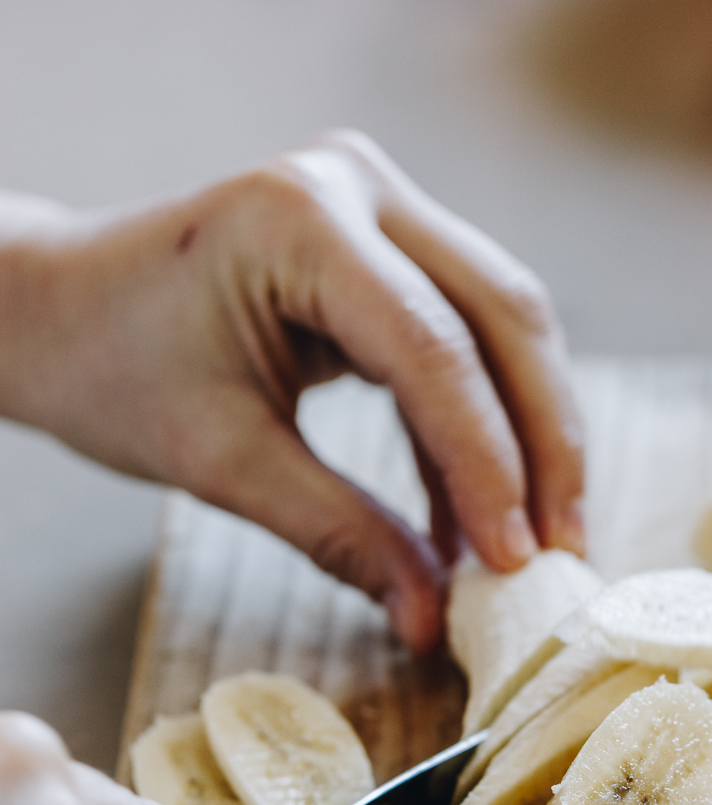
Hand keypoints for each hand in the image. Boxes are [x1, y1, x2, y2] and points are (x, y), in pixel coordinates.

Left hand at [0, 132, 583, 653]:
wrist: (58, 309)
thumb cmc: (113, 369)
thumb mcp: (222, 463)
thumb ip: (338, 534)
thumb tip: (431, 618)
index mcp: (299, 219)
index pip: (435, 348)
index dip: (488, 461)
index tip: (517, 556)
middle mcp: (356, 185)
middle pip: (502, 316)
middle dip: (542, 443)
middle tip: (559, 550)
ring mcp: (379, 201)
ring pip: (505, 321)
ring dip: (529, 434)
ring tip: (534, 540)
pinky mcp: (390, 238)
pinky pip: (467, 331)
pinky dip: (480, 423)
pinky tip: (478, 511)